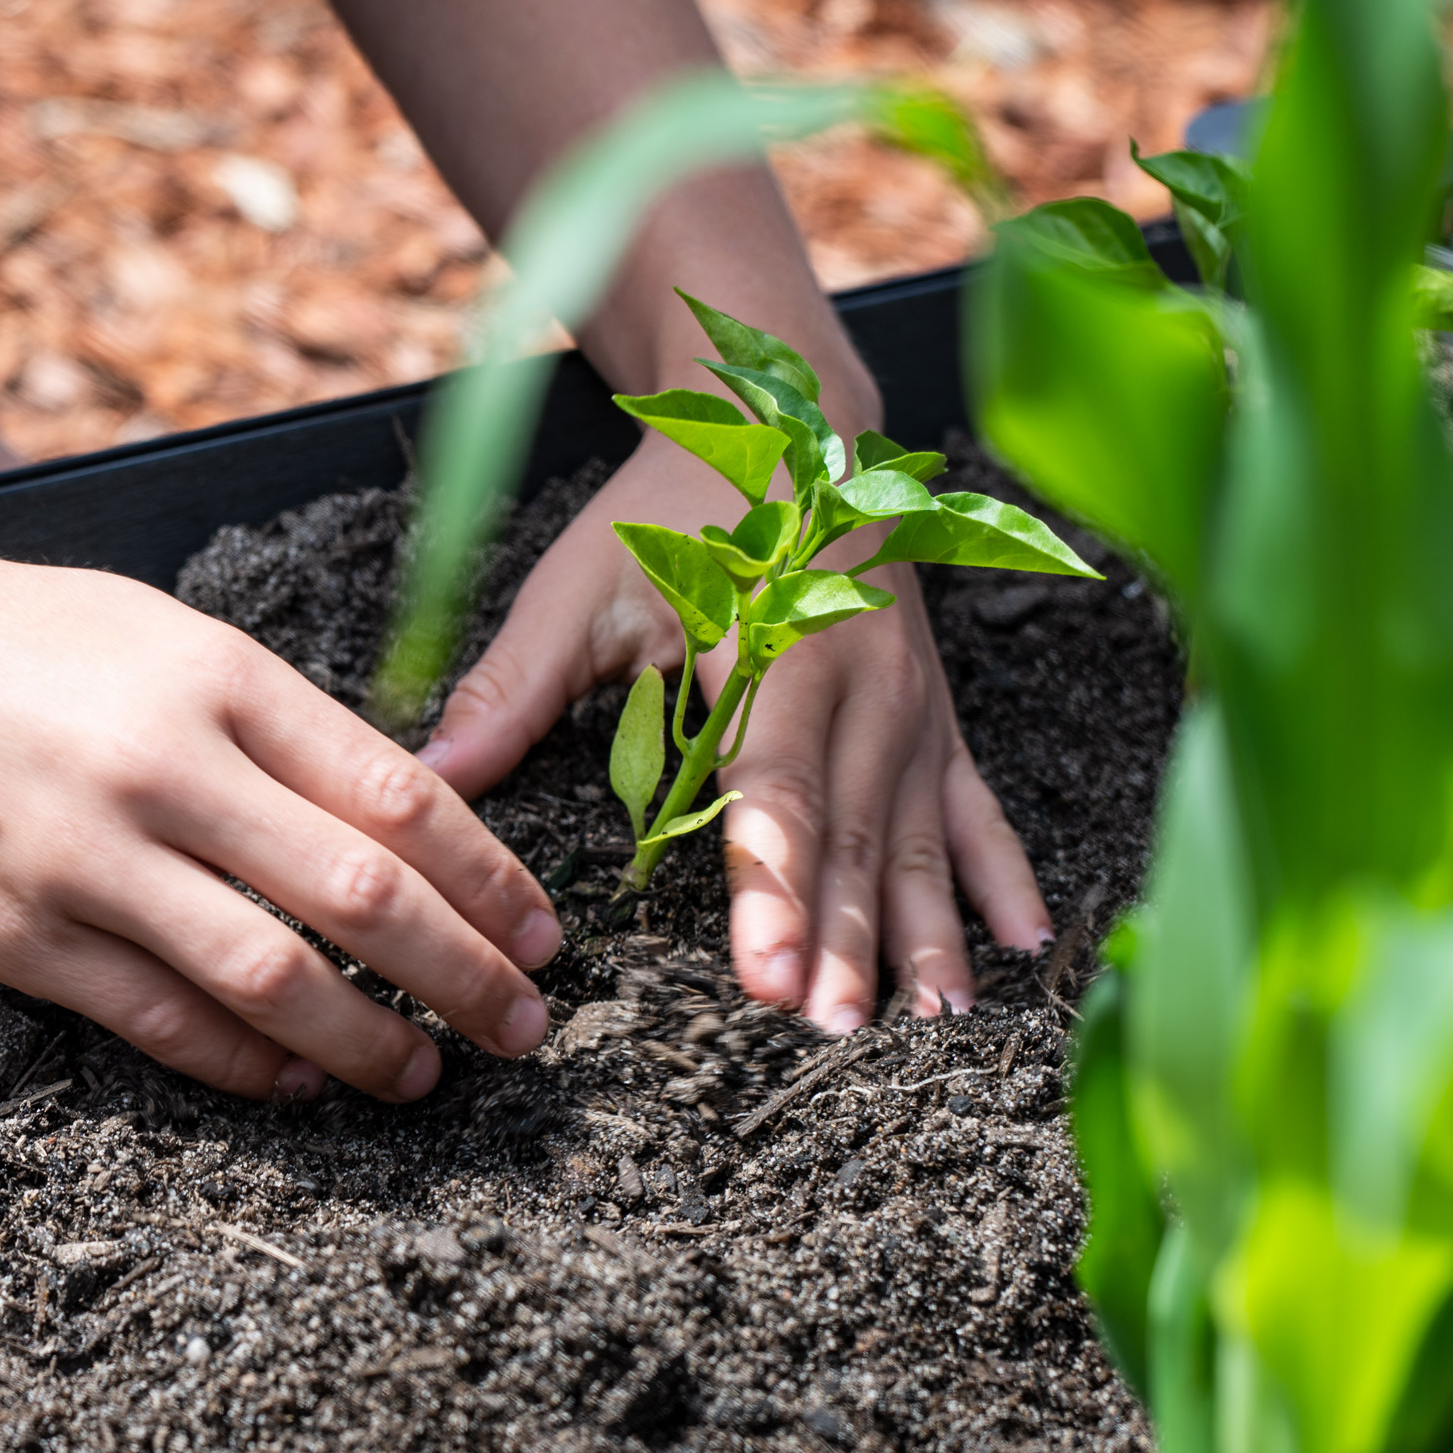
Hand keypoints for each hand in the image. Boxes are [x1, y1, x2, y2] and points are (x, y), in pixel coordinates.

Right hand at [0, 523, 561, 1101]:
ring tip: (427, 1073)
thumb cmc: (13, 642)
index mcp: (223, 678)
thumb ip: (285, 724)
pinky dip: (247, 1066)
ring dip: (370, 1041)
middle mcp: (167, 767)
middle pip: (363, 895)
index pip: (402, 797)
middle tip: (529, 1028)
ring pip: (272, 979)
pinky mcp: (17, 936)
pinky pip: (163, 1021)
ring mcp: (88, 858)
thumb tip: (408, 813)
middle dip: (468, 974)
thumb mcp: (167, 638)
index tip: (545, 932)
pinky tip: (303, 1083)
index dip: (494, 880)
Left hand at [420, 435, 1053, 1029]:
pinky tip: (1020, 945)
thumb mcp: (587, 581)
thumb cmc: (683, 509)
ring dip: (924, 930)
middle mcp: (865, 682)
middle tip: (832, 1029)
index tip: (766, 976)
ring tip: (930, 1022)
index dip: (774, 884)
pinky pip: (976, 807)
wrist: (795, 423)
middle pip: (853, 828)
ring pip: (918, 833)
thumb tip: (433, 775)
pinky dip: (1000, 875)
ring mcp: (914, 704)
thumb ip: (517, 683)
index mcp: (778, 645)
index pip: (777, 785)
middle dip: (846, 935)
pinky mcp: (937, 717)